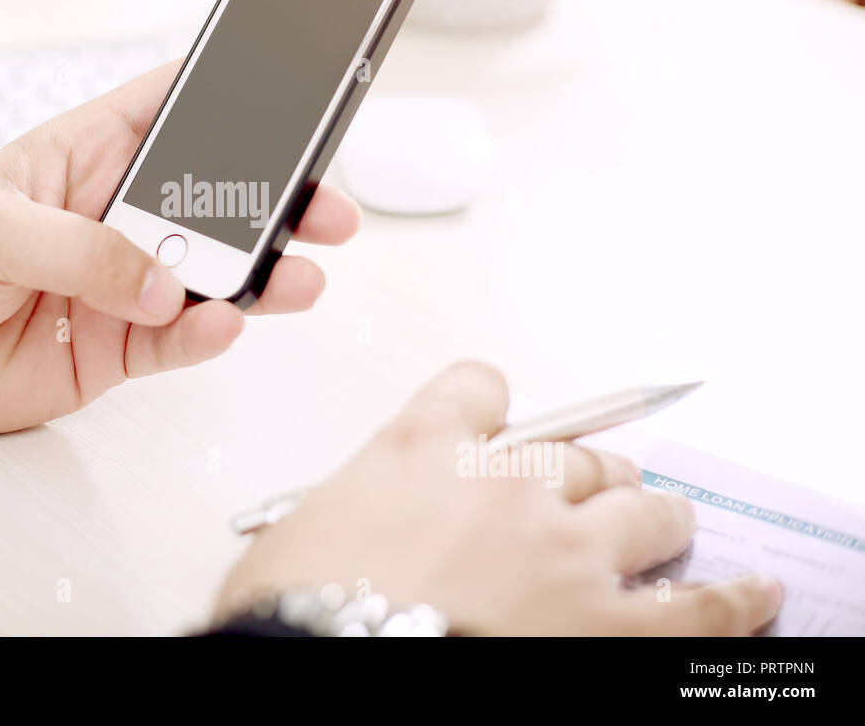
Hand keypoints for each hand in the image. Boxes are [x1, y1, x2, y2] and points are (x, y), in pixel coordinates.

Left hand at [0, 60, 360, 433]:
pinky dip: (207, 335)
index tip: (294, 88)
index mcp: (90, 155)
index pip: (174, 108)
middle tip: (325, 205)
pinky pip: (180, 339)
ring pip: (213, 271)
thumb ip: (79, 247)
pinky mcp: (122, 343)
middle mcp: (120, 214)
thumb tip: (160, 282)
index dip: (232, 93)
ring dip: (261, 272)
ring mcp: (127, 280)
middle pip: (216, 196)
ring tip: (298, 275)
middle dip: (275, 197)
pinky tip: (225, 324)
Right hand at [217, 361, 783, 634]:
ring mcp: (561, 549)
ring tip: (666, 523)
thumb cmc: (297, 608)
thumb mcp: (301, 530)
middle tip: (582, 491)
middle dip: (578, 471)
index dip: (489, 407)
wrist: (325, 659)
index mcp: (422, 446)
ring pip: (636, 504)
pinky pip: (691, 606)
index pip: (478, 388)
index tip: (492, 424)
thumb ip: (354, 502)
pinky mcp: (602, 623)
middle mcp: (502, 482)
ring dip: (651, 513)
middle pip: (569, 450)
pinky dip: (726, 598)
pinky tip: (748, 593)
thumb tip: (357, 525)